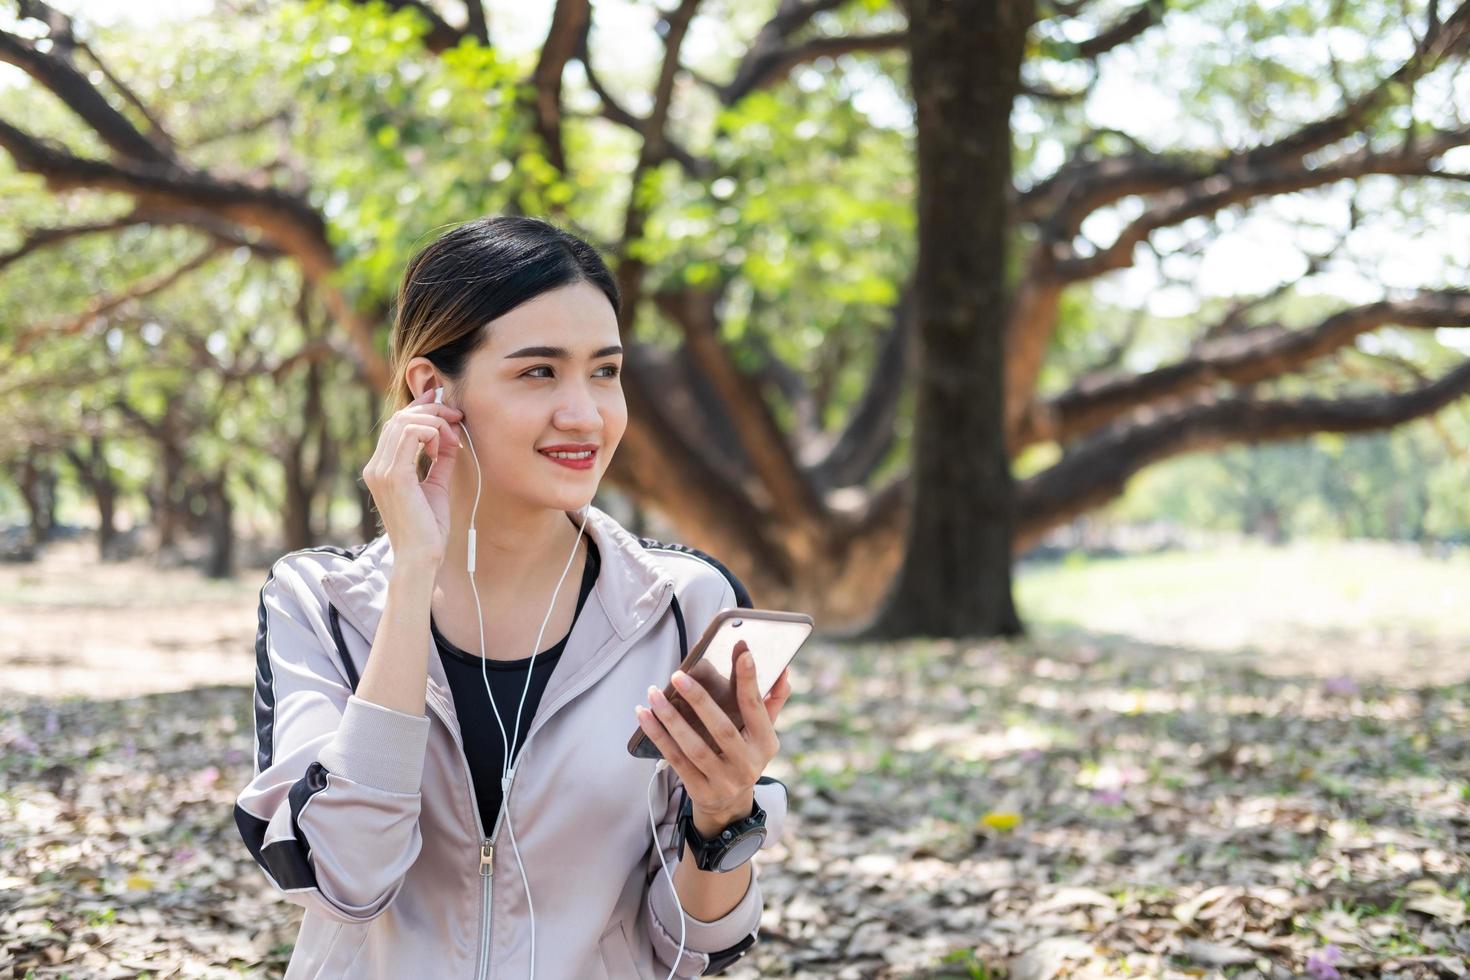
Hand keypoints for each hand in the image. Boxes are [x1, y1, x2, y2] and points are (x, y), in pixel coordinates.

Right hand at [360, 386, 463, 566]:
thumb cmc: (428, 528)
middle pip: (399, 417)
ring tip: (453, 438)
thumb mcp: (436, 486)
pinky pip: (413, 434)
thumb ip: (440, 460)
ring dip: (436, 422)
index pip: (395, 425)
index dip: (420, 408)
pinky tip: (444, 448)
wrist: (421, 557)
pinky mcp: (395, 475)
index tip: (445, 406)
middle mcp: (375, 467)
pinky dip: (434, 432)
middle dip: (432, 410)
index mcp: (380, 469)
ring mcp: (382, 470)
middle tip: (457, 417)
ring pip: (405, 421)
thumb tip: (451, 435)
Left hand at [635, 640, 792, 826]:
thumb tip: (784, 669)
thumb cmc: (744, 755)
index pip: (756, 708)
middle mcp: (748, 764)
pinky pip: (676, 760)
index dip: (749, 681)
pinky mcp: (700, 791)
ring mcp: (723, 781)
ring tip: (654, 694)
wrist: (730, 805)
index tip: (742, 652)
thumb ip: (772, 702)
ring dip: (671, 719)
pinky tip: (644, 716)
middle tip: (678, 675)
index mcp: (765, 744)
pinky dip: (658, 736)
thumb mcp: (762, 734)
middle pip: (722, 729)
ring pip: (694, 747)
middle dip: (699, 700)